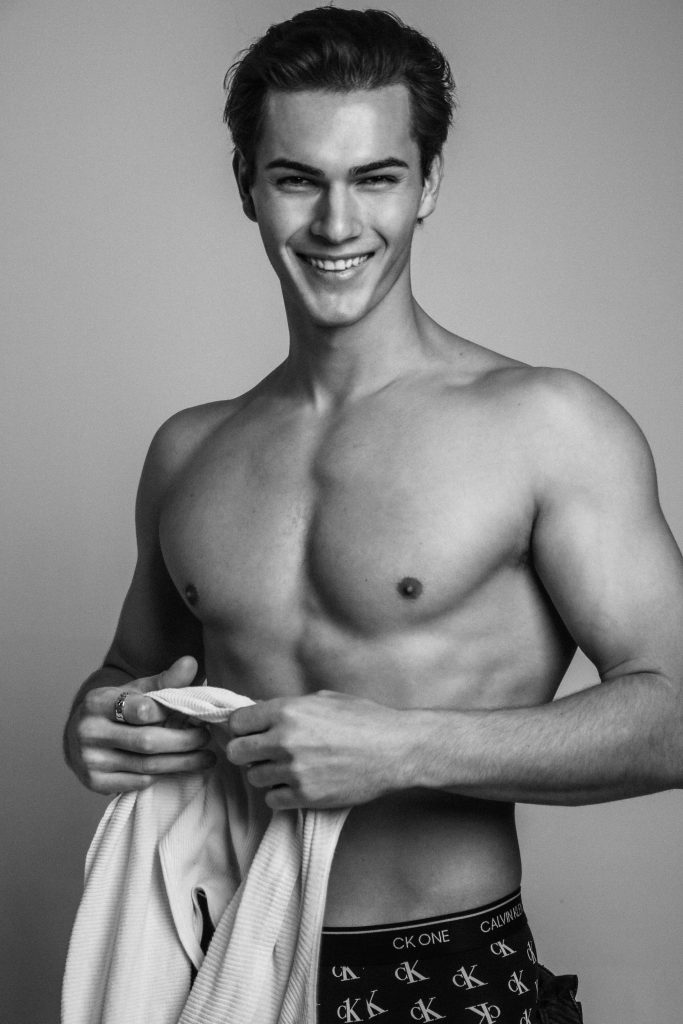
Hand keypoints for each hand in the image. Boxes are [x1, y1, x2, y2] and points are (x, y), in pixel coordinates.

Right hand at [65, 656, 215, 793]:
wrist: (79, 736)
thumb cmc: (116, 709)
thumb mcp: (135, 690)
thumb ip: (164, 680)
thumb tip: (191, 663)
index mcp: (97, 702)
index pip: (140, 709)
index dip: (170, 713)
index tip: (194, 714)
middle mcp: (88, 732)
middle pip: (147, 742)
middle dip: (184, 741)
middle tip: (207, 737)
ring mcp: (89, 760)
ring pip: (146, 765)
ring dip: (182, 762)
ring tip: (207, 756)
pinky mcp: (94, 783)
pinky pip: (138, 782)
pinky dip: (164, 774)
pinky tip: (182, 767)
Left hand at [226, 690, 410, 809]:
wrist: (395, 749)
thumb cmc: (364, 719)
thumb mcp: (323, 700)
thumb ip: (289, 707)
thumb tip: (262, 713)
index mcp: (287, 711)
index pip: (237, 722)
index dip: (241, 727)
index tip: (250, 731)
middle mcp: (284, 740)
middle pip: (236, 752)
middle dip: (246, 751)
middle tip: (262, 752)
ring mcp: (294, 770)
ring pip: (254, 777)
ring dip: (266, 773)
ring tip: (287, 767)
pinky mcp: (306, 796)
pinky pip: (272, 799)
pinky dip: (280, 793)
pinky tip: (296, 784)